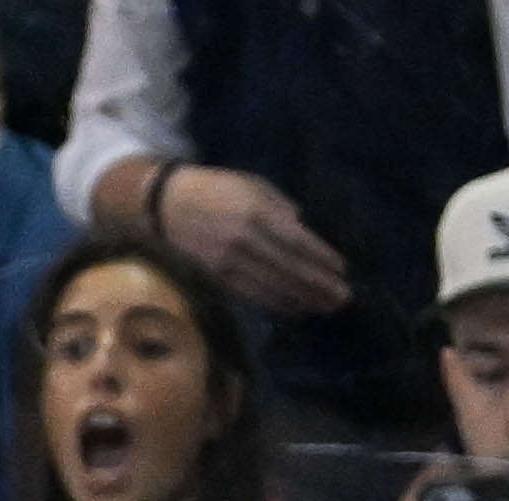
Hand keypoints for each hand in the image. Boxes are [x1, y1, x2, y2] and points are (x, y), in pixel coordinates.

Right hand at [152, 165, 350, 317]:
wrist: (166, 205)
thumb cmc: (216, 189)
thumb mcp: (251, 185)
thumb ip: (278, 206)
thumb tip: (302, 229)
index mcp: (255, 212)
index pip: (296, 240)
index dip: (320, 257)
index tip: (341, 269)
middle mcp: (243, 240)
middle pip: (288, 268)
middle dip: (317, 285)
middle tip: (342, 298)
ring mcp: (227, 261)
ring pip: (271, 286)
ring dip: (301, 299)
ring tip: (324, 307)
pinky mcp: (216, 276)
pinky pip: (251, 294)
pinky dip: (275, 302)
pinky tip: (294, 308)